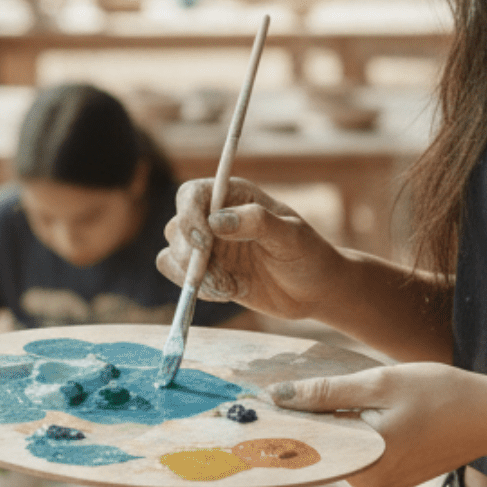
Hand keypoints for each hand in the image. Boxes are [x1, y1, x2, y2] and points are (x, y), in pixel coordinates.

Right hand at [157, 176, 348, 321]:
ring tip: (229, 288)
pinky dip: (197, 289)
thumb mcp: (292, 236)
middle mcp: (215, 217)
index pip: (192, 194)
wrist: (314, 290)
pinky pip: (181, 277)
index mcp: (235, 195)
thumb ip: (258, 222)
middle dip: (192, 257)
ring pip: (173, 254)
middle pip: (176, 228)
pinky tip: (229, 292)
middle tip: (223, 278)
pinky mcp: (207, 273)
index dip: (189, 215)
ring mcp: (209, 246)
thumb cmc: (309, 255)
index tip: (204, 242)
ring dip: (194, 276)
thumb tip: (217, 221)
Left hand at [270, 363, 486, 486]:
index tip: (257, 406)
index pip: (305, 446)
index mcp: (363, 466)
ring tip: (338, 393)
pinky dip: (354, 432)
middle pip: (322, 448)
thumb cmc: (441, 394)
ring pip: (341, 450)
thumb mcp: (381, 383)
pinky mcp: (392, 482)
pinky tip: (361, 408)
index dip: (282, 422)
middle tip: (292, 388)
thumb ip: (328, 392)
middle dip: (309, 419)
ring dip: (334, 424)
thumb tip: (278, 397)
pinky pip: (359, 454)